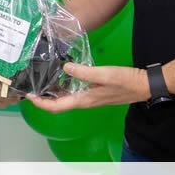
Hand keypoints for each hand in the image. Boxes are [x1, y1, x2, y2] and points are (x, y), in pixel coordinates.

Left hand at [25, 63, 149, 110]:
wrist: (145, 85)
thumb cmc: (126, 81)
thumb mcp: (105, 74)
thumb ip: (84, 72)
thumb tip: (65, 68)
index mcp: (85, 100)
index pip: (57, 106)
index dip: (41, 103)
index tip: (29, 96)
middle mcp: (85, 101)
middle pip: (59, 104)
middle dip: (43, 99)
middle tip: (31, 87)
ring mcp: (90, 98)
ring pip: (66, 99)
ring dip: (53, 94)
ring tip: (41, 82)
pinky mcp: (95, 92)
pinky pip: (74, 93)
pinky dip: (64, 88)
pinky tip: (62, 78)